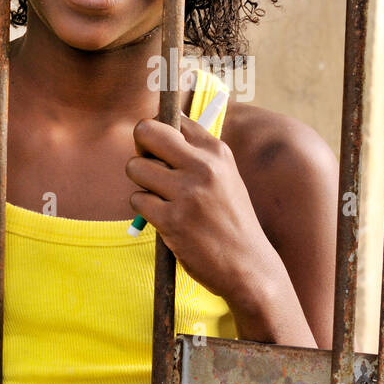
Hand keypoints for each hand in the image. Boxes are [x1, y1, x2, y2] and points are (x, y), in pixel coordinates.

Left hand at [126, 114, 280, 315]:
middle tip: (150, 166)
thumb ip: (196, 152)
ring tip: (162, 198)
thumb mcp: (224, 176)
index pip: (173, 118)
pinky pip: (137, 199)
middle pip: (146, 131)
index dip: (159, 132)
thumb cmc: (229, 219)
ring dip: (141, 183)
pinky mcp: (172, 220)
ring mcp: (187, 193)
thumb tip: (155, 128)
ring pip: (135, 167)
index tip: (163, 150)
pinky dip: (144, 210)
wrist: (249, 265)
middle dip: (140, 147)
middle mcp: (203, 167)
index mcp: (216, 151)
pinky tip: (165, 219)